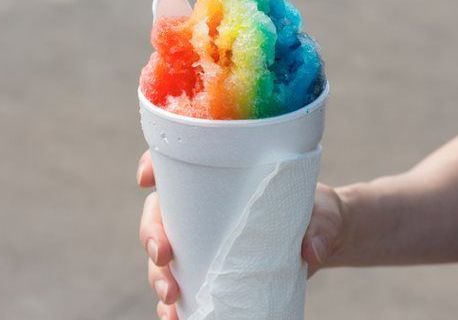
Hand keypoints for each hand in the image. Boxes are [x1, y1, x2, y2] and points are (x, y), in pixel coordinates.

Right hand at [137, 150, 348, 317]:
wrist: (323, 235)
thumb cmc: (316, 210)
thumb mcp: (323, 212)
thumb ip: (322, 227)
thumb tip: (310, 253)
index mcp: (221, 179)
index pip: (176, 164)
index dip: (151, 166)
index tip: (146, 179)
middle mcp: (204, 209)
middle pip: (159, 215)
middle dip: (152, 234)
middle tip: (164, 256)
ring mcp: (204, 241)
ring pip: (164, 256)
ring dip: (157, 276)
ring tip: (171, 297)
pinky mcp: (212, 270)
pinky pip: (183, 287)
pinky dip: (173, 304)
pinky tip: (175, 317)